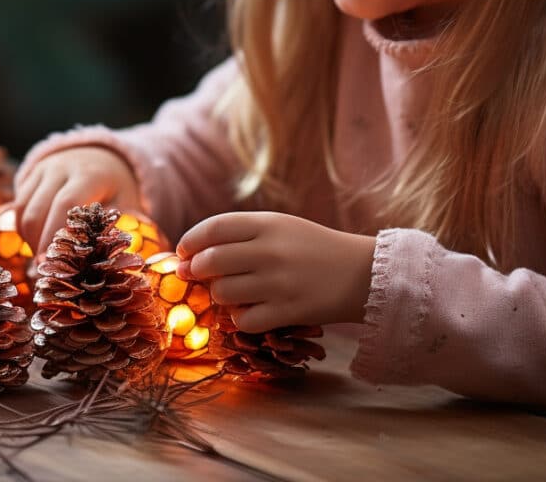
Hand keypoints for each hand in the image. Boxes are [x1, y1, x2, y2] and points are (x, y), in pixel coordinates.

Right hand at [12, 146, 141, 253]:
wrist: (102, 156)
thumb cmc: (116, 188)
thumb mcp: (126, 203)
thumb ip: (116, 228)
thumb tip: (107, 259)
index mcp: (89, 174)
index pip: (65, 204)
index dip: (54, 235)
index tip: (51, 264)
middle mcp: (61, 167)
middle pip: (36, 211)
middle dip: (37, 244)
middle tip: (46, 270)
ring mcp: (42, 170)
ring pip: (22, 210)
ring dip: (27, 239)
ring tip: (44, 258)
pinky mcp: (29, 176)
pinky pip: (18, 206)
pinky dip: (23, 229)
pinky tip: (38, 243)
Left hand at [176, 211, 375, 332]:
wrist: (363, 273)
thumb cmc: (315, 248)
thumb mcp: (282, 227)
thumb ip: (242, 234)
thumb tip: (192, 253)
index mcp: (269, 223)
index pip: (215, 227)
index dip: (191, 240)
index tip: (182, 251)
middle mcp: (271, 250)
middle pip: (211, 261)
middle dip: (195, 270)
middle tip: (194, 275)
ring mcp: (280, 282)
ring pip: (223, 293)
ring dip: (220, 295)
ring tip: (232, 292)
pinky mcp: (289, 311)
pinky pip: (244, 320)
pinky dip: (240, 319)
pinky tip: (250, 312)